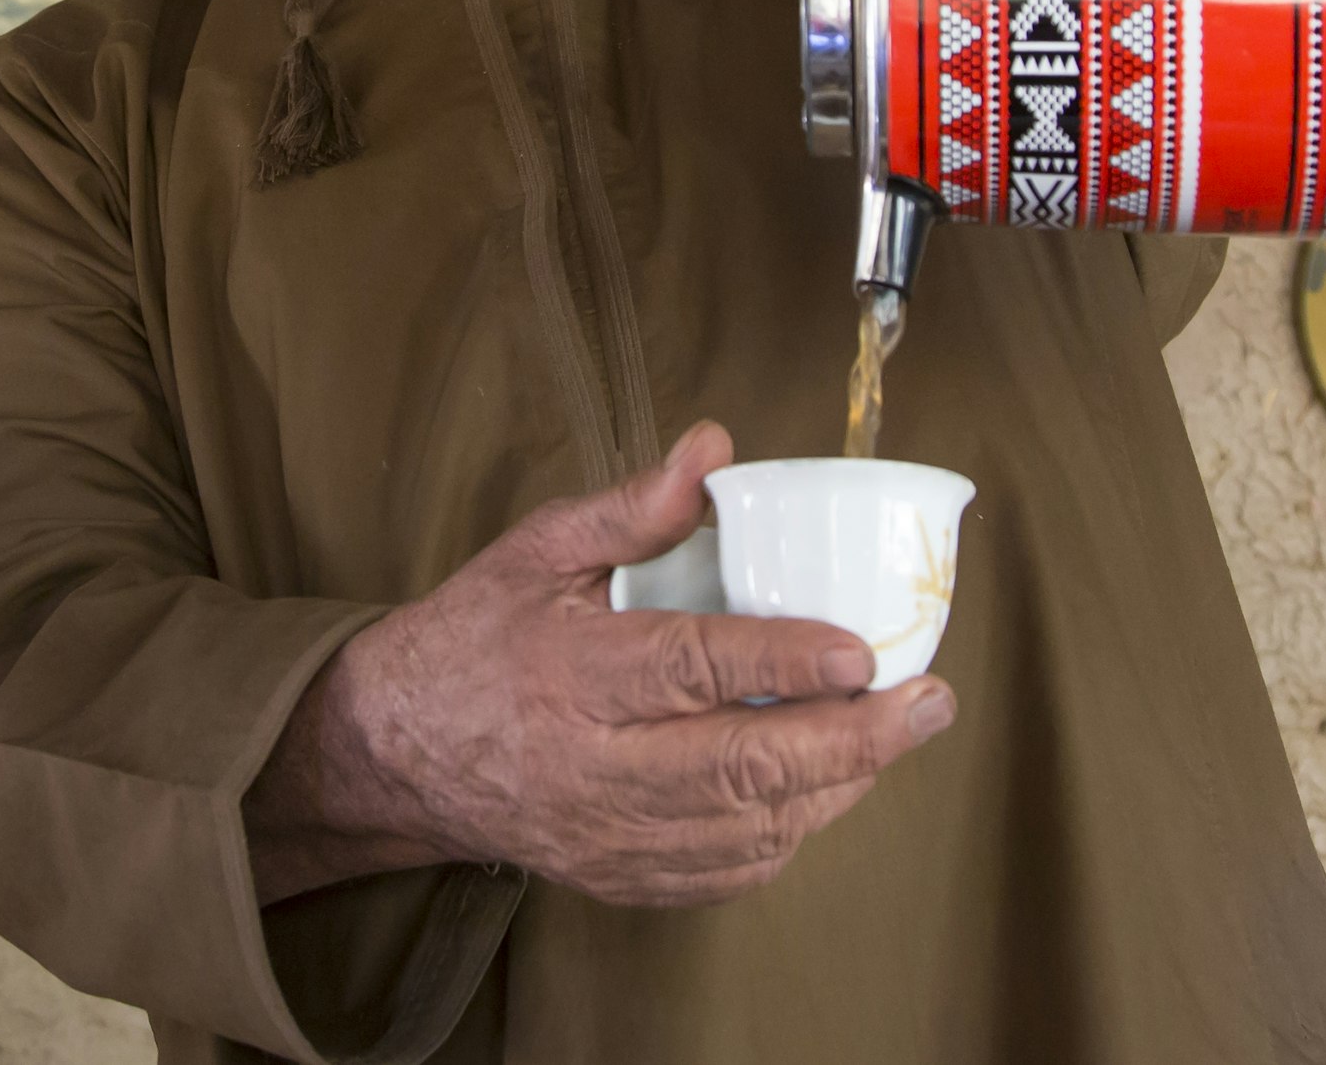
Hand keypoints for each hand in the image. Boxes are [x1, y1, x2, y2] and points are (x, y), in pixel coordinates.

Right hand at [241, 423, 956, 907]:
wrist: (398, 753)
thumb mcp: (536, 552)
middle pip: (740, 766)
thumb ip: (629, 508)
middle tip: (927, 702)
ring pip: (747, 828)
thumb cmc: (477, 638)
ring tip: (895, 737)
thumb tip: (713, 449)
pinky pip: (725, 872)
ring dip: (835, 788)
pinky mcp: (620, 876)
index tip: (861, 651)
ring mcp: (609, 834)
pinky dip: (787, 834)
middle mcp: (594, 767)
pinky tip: (824, 790)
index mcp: (574, 675)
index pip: (692, 669)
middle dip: (851, 739)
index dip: (784, 659)